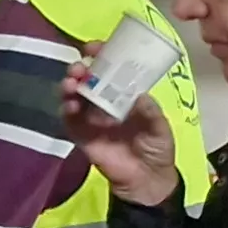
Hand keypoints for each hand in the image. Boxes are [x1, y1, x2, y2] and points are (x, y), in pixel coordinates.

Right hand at [61, 66, 180, 206]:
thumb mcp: (159, 126)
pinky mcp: (81, 135)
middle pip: (86, 79)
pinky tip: (71, 105)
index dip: (100, 56)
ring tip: (73, 84)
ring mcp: (90, 117)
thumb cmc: (156, 147)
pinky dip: (67, 109)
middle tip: (81, 68)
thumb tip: (139, 95)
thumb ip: (150, 111)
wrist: (148, 179)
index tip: (94, 47)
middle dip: (80, 69)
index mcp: (124, 94)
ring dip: (69, 85)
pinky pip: (69, 119)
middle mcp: (104, 101)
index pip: (109, 69)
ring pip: (73, 95)